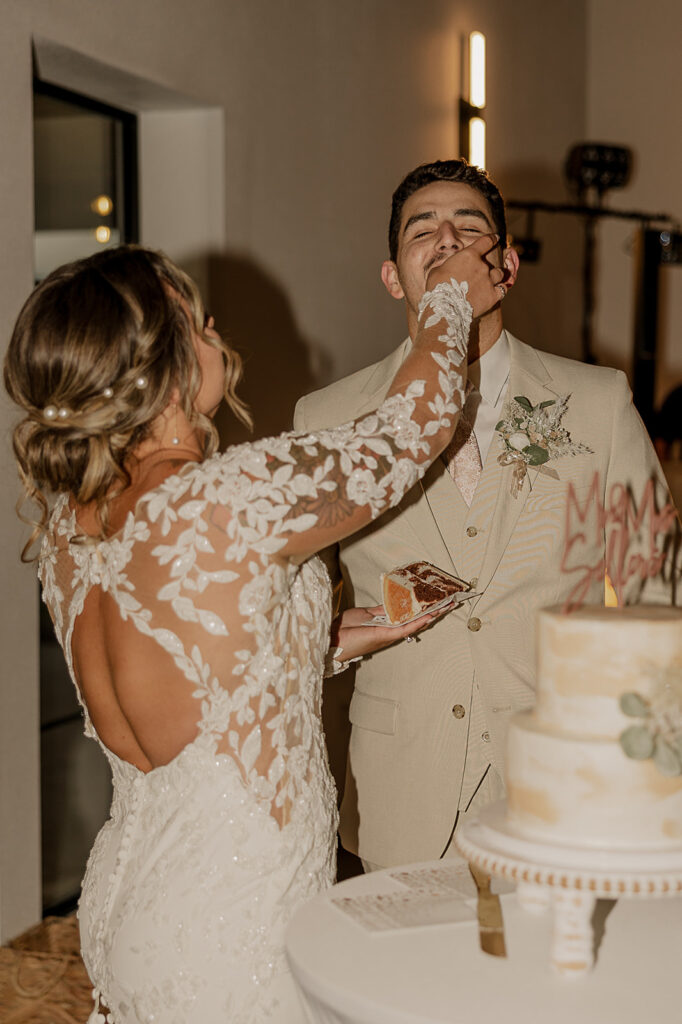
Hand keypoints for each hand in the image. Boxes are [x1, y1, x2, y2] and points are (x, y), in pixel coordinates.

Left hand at [329, 602, 452, 667]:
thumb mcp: (364, 614)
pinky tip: (430, 616)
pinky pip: (406, 628)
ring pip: (415, 623)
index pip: (409, 614)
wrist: (331, 639)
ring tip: (446, 607)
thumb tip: (392, 603)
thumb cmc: (344, 628)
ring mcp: (390, 633)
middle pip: (416, 619)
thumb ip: (379, 610)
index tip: (435, 598)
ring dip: (431, 615)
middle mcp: (391, 630)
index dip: (423, 606)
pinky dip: (418, 622)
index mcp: (386, 623)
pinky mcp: (386, 636)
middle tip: (449, 601)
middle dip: (433, 610)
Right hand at [425, 234, 504, 318]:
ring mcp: (489, 281)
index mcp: (469, 255)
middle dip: (485, 267)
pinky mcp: (492, 296)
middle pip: (490, 263)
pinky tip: (496, 292)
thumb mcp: (437, 271)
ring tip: (491, 281)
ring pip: (499, 274)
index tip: (495, 238)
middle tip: (480, 274)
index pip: (485, 242)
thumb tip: (448, 267)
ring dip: (496, 276)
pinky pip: (502, 290)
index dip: (491, 239)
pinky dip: (500, 290)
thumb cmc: (437, 288)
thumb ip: (447, 266)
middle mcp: (482, 266)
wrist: (445, 308)